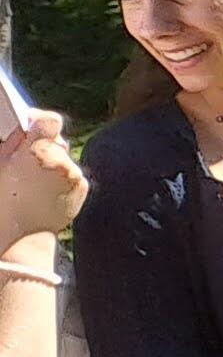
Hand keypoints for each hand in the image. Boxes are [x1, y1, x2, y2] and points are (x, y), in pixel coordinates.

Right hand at [0, 115, 82, 243]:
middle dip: (41, 145)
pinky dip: (60, 176)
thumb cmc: (2, 200)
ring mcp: (74, 175)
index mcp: (37, 152)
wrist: (20, 236)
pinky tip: (44, 189)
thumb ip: (12, 143)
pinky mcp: (82, 187)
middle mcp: (61, 162)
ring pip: (63, 156)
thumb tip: (24, 128)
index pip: (50, 120)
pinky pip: (70, 172)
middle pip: (56, 139)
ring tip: (32, 178)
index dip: (39, 120)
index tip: (30, 124)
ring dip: (51, 161)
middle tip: (24, 157)